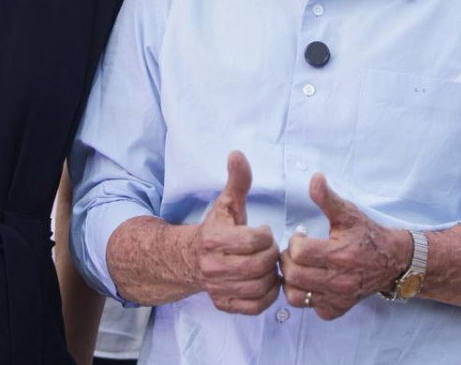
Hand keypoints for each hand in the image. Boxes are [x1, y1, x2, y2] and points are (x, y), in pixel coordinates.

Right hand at [192, 151, 280, 314]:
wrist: (189, 259)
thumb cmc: (216, 228)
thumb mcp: (226, 203)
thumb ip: (237, 180)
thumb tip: (237, 153)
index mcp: (214, 239)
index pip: (255, 240)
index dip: (267, 234)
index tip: (264, 231)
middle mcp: (212, 266)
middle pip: (259, 265)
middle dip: (271, 255)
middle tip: (270, 249)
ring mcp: (217, 288)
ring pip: (259, 286)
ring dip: (271, 276)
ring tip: (268, 264)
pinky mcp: (223, 304)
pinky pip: (255, 306)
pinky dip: (267, 296)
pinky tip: (266, 281)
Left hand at [280, 174, 410, 319]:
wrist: (393, 261)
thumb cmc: (367, 235)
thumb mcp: (348, 213)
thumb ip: (327, 198)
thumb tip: (315, 178)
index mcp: (339, 254)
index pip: (299, 252)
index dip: (294, 242)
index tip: (301, 236)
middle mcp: (339, 280)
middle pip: (293, 275)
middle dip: (288, 261)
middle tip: (296, 253)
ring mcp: (338, 297)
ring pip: (296, 296)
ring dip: (292, 281)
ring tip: (299, 268)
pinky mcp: (339, 309)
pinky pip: (311, 309)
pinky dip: (306, 298)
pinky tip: (312, 283)